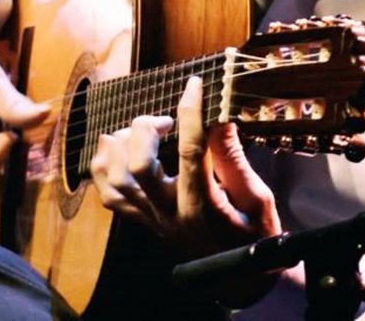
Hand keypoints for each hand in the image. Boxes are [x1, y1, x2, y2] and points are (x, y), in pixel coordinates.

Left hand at [90, 75, 280, 301]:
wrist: (238, 278)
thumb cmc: (253, 235)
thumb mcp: (258, 200)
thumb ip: (235, 161)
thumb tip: (220, 119)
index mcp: (203, 207)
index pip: (190, 152)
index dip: (190, 113)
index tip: (194, 86)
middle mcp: (169, 214)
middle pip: (138, 167)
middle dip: (145, 130)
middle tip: (165, 121)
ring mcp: (149, 219)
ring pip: (115, 178)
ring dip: (120, 145)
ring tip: (142, 133)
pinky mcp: (139, 221)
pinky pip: (107, 193)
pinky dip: (106, 165)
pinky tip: (122, 150)